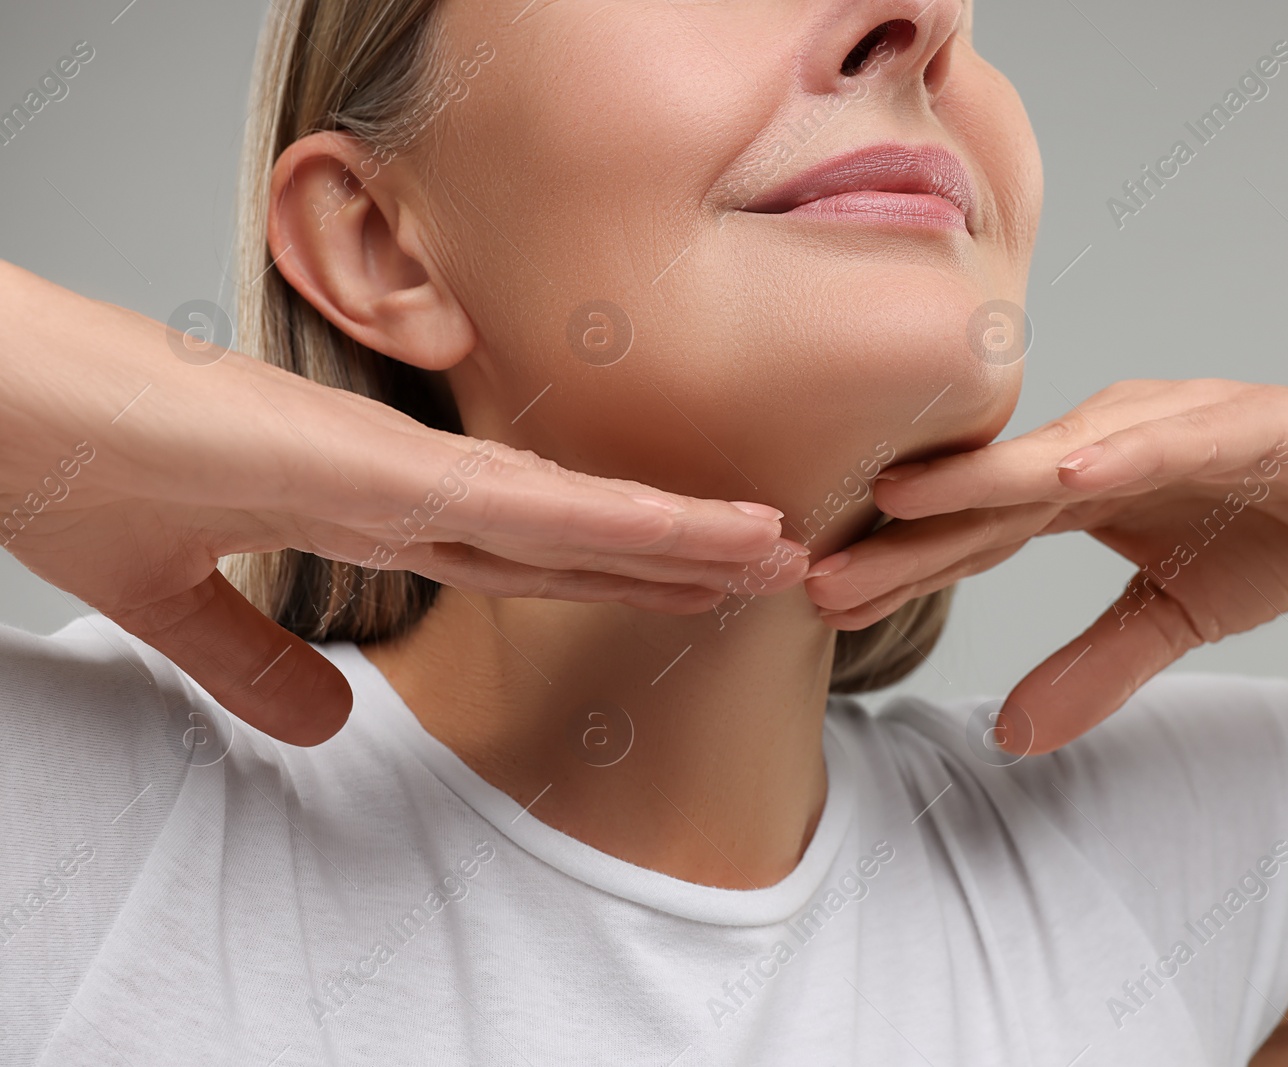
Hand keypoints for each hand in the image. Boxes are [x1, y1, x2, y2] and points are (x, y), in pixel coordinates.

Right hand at [0, 263, 805, 744]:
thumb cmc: (63, 464)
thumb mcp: (170, 600)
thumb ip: (252, 660)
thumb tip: (325, 727)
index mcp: (364, 506)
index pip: (527, 550)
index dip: (621, 569)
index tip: (701, 586)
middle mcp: (396, 481)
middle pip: (571, 533)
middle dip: (678, 555)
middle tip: (784, 563)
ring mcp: (382, 466)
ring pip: (564, 513)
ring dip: (675, 534)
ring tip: (775, 547)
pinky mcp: (352, 460)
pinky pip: (507, 503)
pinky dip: (604, 521)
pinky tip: (684, 536)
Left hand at [804, 378, 1287, 751]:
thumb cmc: (1274, 526)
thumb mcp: (1174, 615)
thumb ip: (1095, 667)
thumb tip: (1012, 737)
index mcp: (1079, 482)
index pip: (975, 532)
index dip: (903, 567)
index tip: (824, 602)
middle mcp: (1106, 439)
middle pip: (990, 492)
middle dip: (906, 534)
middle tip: (819, 570)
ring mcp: (1171, 423)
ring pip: (1062, 450)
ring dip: (982, 477)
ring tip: (904, 500)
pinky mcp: (1247, 420)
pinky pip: (1176, 435)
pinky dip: (1121, 451)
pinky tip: (1063, 470)